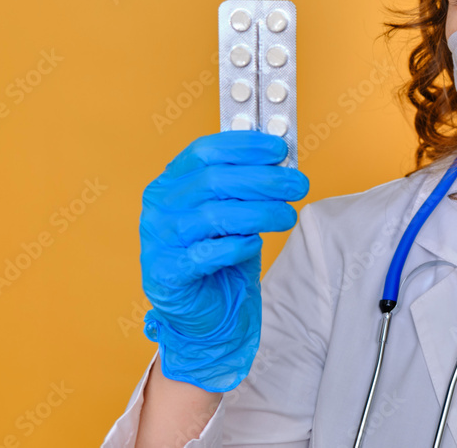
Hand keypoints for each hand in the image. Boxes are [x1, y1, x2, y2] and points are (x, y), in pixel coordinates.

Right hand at [139, 130, 308, 391]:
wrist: (204, 310)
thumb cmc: (218, 252)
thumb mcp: (232, 210)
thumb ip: (245, 184)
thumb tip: (281, 158)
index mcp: (170, 182)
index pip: (204, 151)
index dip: (244, 146)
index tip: (279, 148)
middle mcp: (159, 207)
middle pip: (212, 180)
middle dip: (263, 179)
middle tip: (298, 184)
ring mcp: (158, 240)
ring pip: (213, 216)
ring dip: (260, 213)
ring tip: (288, 216)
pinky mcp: (168, 274)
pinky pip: (207, 254)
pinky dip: (238, 246)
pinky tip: (256, 244)